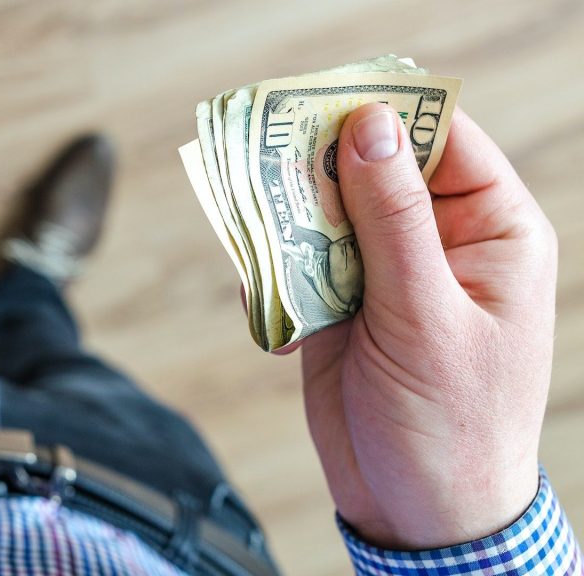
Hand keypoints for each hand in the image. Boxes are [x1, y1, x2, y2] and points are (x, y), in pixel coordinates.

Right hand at [299, 103, 556, 548]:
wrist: (414, 511)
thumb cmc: (451, 423)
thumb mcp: (426, 316)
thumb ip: (394, 220)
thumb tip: (370, 127)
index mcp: (488, 230)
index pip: (441, 140)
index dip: (385, 114)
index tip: (322, 101)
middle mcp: (436, 241)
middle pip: (371, 169)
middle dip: (319, 170)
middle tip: (268, 166)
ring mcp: (384, 273)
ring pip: (324, 215)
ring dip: (287, 227)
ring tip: (261, 244)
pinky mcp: (339, 305)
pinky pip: (297, 265)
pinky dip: (275, 280)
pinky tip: (277, 318)